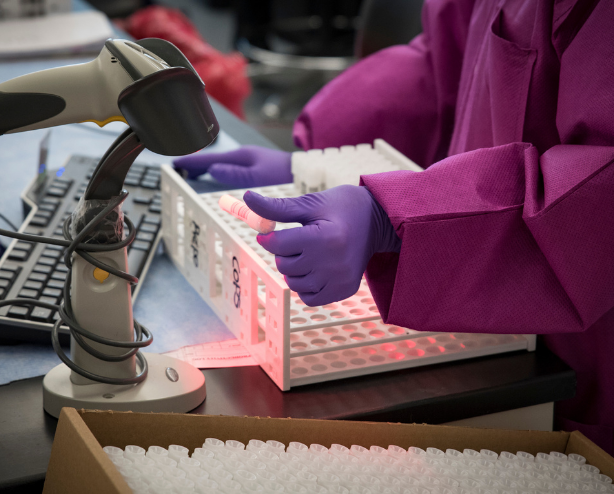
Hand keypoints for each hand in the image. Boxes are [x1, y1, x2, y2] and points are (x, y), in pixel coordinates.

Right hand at [173, 145, 291, 186]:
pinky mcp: (255, 166)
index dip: (192, 162)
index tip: (175, 163)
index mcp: (241, 156)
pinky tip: (218, 177)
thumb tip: (213, 170)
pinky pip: (230, 167)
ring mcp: (249, 160)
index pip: (210, 159)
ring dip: (207, 168)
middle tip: (179, 168)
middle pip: (213, 159)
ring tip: (193, 173)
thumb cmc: (284, 175)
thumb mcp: (258, 177)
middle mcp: (243, 156)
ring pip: (221, 163)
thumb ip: (235, 174)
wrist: (304, 172)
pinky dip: (219, 171)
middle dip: (196, 164)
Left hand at [244, 185, 400, 305]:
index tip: (270, 233)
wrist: (377, 221)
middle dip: (284, 252)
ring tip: (309, 253)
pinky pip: (309, 298)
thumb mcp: (310, 204)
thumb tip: (246, 199)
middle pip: (284, 265)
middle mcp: (334, 262)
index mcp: (325, 237)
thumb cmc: (340, 208)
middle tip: (299, 239)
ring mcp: (340, 279)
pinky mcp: (345, 290)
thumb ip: (277, 207)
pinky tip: (316, 268)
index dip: (268, 238)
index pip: (279, 245)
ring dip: (293, 270)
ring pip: (294, 283)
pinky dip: (305, 285)